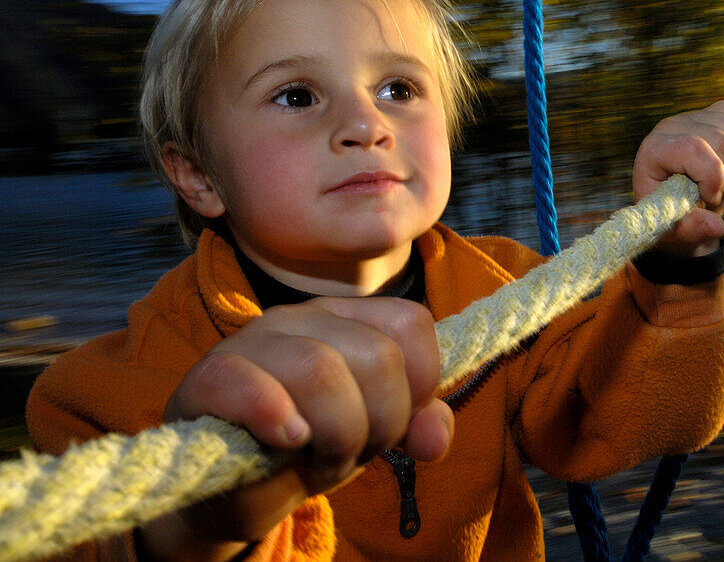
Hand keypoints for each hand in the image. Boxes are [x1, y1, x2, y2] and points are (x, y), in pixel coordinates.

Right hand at [141, 297, 452, 560]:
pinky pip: (245, 381)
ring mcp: (253, 341)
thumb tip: (435, 438)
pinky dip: (272, 414)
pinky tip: (285, 439)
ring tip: (318, 458)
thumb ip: (416, 425)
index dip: (419, 384)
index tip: (396, 424)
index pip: (411, 323)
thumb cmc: (310, 446)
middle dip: (380, 424)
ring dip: (335, 435)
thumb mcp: (374, 433)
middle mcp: (304, 316)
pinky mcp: (208, 377)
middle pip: (378, 356)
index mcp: (349, 318)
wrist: (234, 487)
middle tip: (351, 451)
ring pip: (320, 369)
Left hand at [633, 100, 723, 257]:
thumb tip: (717, 227)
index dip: (712, 176)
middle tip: (717, 198)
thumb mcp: (675, 232)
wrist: (674, 204)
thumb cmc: (670, 217)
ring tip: (723, 185)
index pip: (693, 147)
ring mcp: (693, 117)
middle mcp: (671, 127)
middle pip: (722, 140)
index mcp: (654, 152)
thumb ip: (692, 230)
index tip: (710, 198)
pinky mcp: (712, 113)